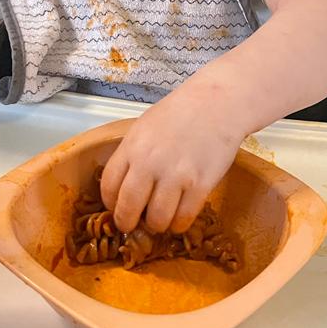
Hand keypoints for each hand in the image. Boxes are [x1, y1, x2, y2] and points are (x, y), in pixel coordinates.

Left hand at [99, 103, 243, 234]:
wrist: (217, 103)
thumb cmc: (180, 112)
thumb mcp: (144, 127)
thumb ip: (131, 155)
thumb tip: (121, 187)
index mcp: (132, 147)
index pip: (109, 187)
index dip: (111, 204)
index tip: (117, 208)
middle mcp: (150, 163)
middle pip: (127, 209)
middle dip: (127, 223)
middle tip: (133, 225)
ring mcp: (176, 175)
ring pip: (157, 220)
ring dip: (156, 224)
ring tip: (161, 218)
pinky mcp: (200, 185)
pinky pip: (183, 218)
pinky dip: (179, 224)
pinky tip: (179, 216)